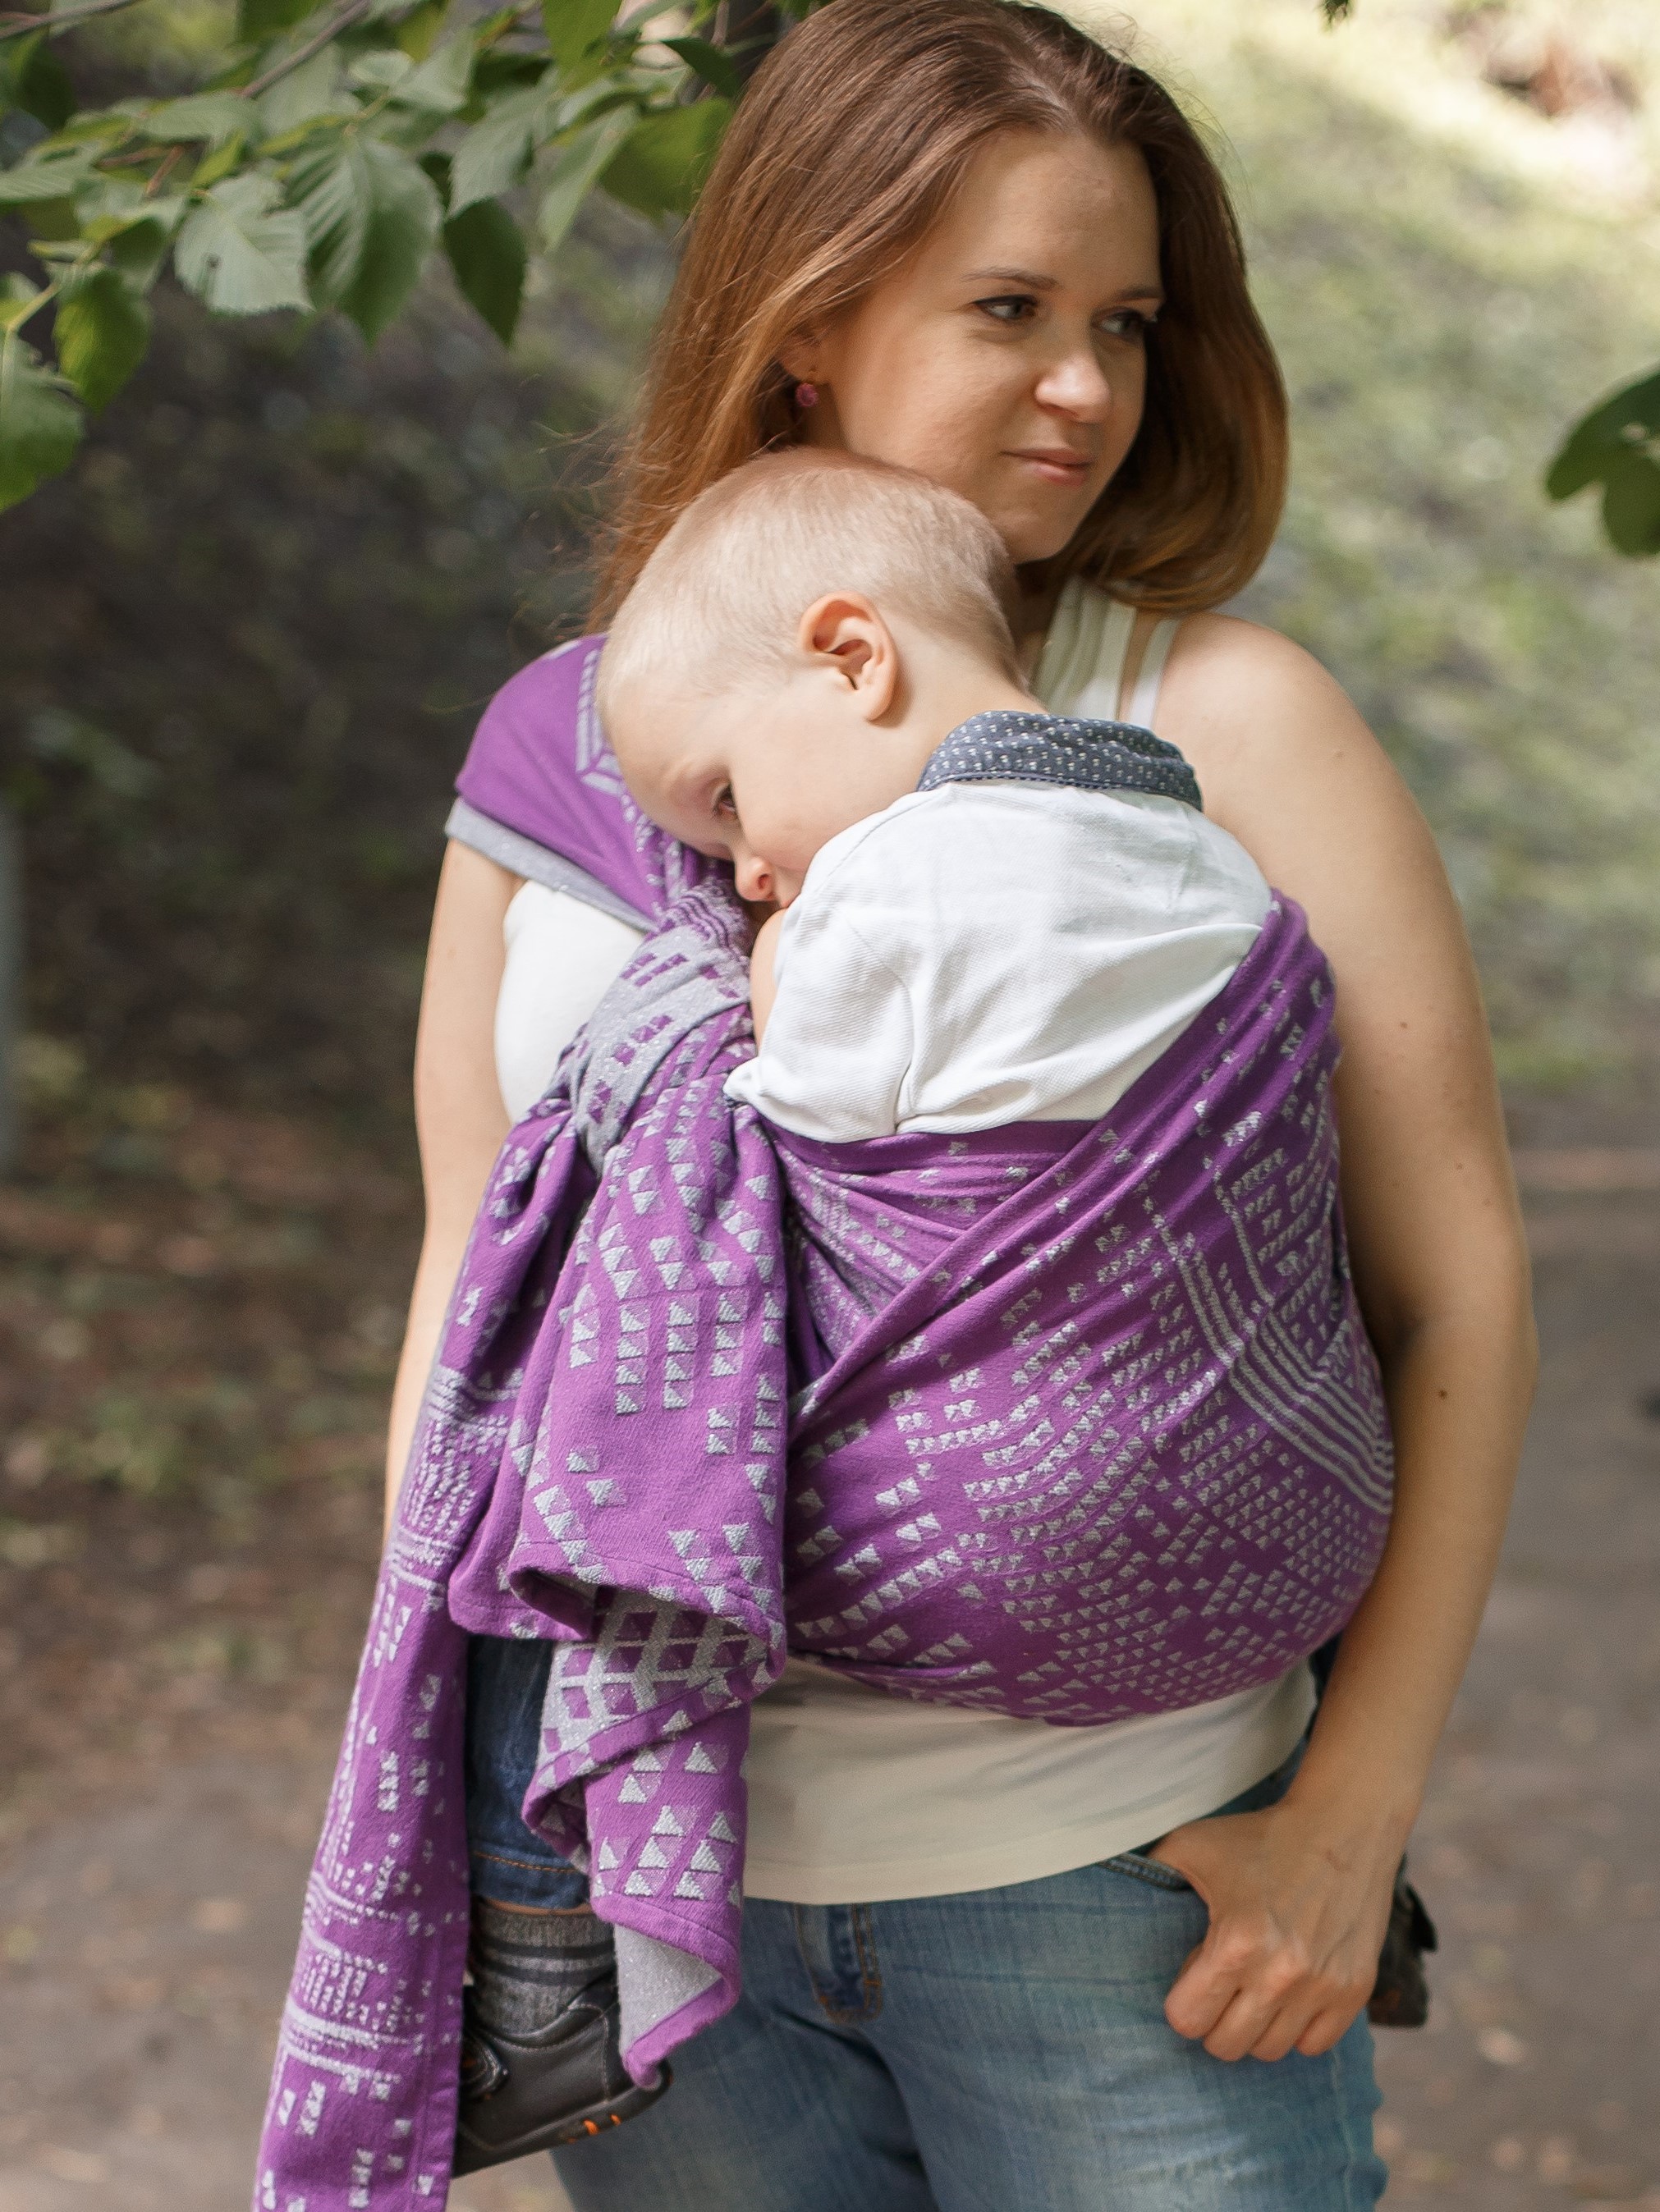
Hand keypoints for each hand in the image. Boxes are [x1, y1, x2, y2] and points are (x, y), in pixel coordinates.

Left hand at [1146, 1795, 1398, 2061]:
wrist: (1341, 1826)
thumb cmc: (1260, 1837)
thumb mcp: (1192, 1844)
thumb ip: (1152, 1874)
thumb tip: (1114, 1897)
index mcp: (1235, 1943)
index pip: (1188, 2021)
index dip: (1183, 2001)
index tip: (1193, 1975)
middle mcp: (1280, 1974)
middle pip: (1227, 2046)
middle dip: (1215, 2019)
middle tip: (1221, 1986)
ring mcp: (1322, 1987)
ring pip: (1270, 2050)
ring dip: (1256, 2025)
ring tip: (1254, 1986)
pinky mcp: (1354, 1990)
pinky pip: (1315, 2045)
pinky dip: (1298, 2029)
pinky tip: (1289, 1993)